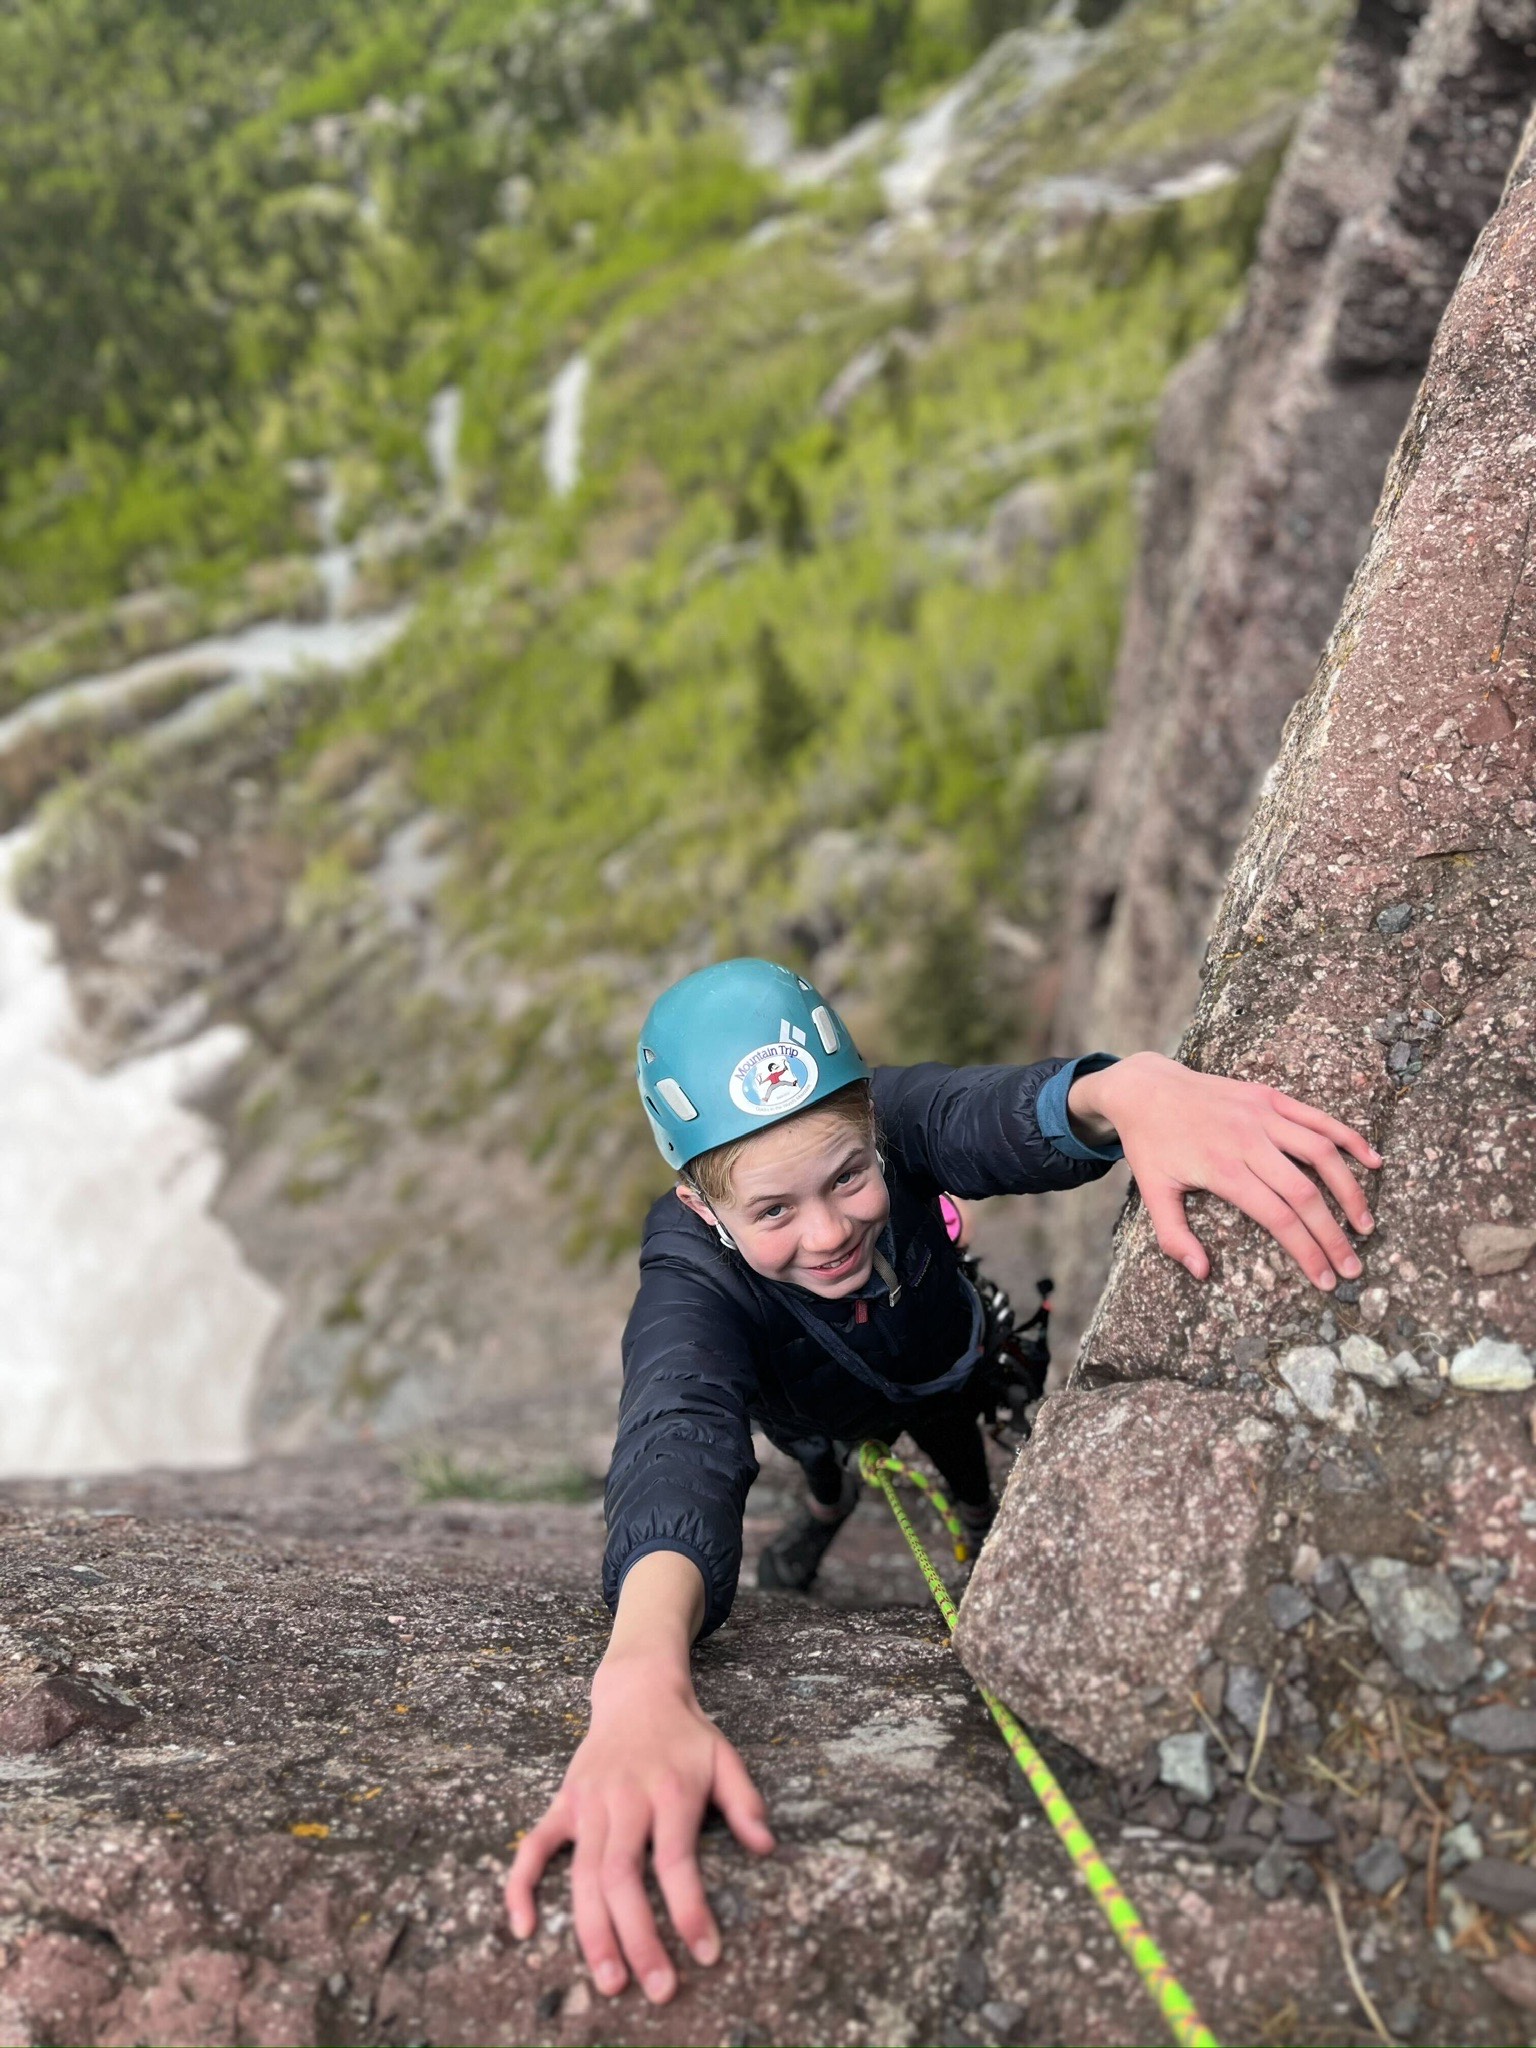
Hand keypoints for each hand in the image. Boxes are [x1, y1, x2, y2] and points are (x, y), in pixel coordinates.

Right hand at [505, 1655, 773, 2003]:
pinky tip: (524, 1927)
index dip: (689, 1909)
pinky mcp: (563, 1803)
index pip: (676, 1859)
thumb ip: (745, 1802)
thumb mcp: (725, 1756)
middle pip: (622, 1876)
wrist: (637, 1689)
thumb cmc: (686, 1734)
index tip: (706, 1954)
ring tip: (610, 1981)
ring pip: (582, 1873)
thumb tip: (767, 1847)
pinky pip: (533, 1846)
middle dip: (638, 1938)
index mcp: (669, 1789)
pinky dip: (521, 1886)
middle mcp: (625, 1798)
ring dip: (592, 1931)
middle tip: (657, 1990)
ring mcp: (588, 1801)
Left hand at [1070, 1051, 1380, 1290]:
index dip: (1306, 1250)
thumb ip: (1174, 1236)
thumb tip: (1201, 1272)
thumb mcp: (1151, 1193)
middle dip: (1333, 1235)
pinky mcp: (1270, 1097)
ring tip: (1365, 1224)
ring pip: (1321, 1153)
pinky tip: (1372, 1161)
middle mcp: (1248, 1141)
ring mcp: (1263, 1115)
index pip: (1278, 1217)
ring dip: (1350, 1190)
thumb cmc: (1151, 1146)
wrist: (1146, 1089)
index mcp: (1222, 1169)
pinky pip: (1318, 1118)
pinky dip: (1348, 1138)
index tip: (1325, 1278)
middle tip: (1353, 1266)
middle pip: (1304, 1193)